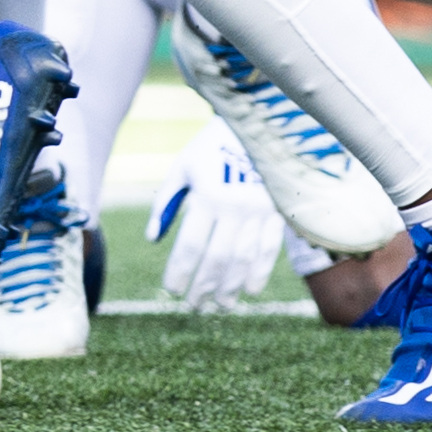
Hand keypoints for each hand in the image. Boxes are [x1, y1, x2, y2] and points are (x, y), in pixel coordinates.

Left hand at [148, 118, 283, 311]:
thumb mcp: (182, 169)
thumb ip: (166, 203)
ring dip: (230, 287)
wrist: (258, 124)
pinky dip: (259, 273)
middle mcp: (234, 208)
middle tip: (194, 307)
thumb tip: (153, 239)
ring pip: (243, 260)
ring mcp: (259, 212)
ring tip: (219, 305)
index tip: (172, 290)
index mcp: (207, 196)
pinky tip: (249, 291)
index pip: (190, 245)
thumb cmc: (211, 148)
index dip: (180, 271)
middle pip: (217, 259)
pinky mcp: (278, 213)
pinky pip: (269, 250)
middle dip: (204, 287)